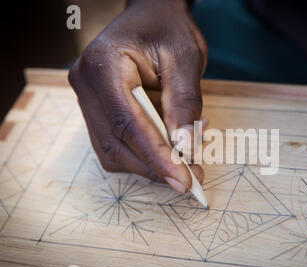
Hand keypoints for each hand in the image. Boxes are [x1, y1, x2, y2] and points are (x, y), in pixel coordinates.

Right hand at [68, 0, 207, 192]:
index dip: (156, 156)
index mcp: (103, 65)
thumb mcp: (185, 58)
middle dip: (155, 166)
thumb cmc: (168, 29)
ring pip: (113, 151)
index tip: (183, 179)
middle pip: (116, 144)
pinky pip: (115, 145)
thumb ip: (184, 102)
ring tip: (186, 159)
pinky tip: (168, 147)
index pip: (127, 124)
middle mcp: (85, 85)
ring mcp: (86, 99)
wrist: (152, 15)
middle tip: (192, 177)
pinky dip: (143, 155)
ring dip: (150, 164)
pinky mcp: (95, 111)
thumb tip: (185, 148)